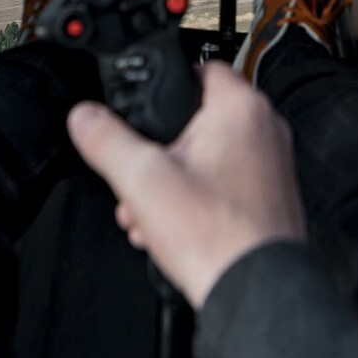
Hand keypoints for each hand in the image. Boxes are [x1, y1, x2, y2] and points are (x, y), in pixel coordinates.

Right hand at [67, 61, 305, 309]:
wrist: (255, 290)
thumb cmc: (216, 236)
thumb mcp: (142, 180)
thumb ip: (107, 141)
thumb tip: (84, 117)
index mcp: (241, 109)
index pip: (201, 67)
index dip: (166, 83)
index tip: (145, 104)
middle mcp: (265, 131)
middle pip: (198, 119)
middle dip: (159, 150)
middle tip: (139, 173)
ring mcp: (273, 166)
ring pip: (209, 156)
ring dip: (171, 179)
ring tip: (146, 210)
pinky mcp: (270, 197)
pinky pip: (225, 184)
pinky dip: (196, 197)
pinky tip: (170, 227)